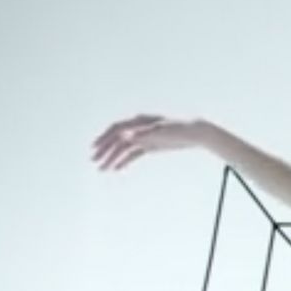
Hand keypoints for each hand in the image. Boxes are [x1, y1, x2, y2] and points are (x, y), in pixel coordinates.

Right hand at [91, 114, 206, 171]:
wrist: (195, 133)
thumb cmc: (179, 129)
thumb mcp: (160, 131)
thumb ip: (141, 133)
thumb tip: (123, 134)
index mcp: (139, 121)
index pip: (116, 129)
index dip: (104, 138)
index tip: (95, 149)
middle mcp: (138, 128)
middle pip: (117, 139)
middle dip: (105, 150)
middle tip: (95, 162)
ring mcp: (143, 137)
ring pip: (123, 148)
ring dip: (112, 158)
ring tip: (103, 169)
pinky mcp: (149, 145)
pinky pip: (133, 153)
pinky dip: (124, 160)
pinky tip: (117, 169)